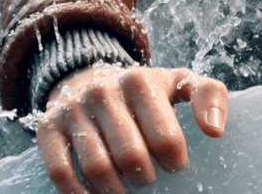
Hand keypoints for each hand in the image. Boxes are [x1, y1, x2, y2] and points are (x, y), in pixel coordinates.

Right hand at [36, 64, 227, 193]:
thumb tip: (213, 131)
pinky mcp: (48, 127)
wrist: (88, 78)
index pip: (166, 138)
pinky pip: (60, 172)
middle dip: (145, 178)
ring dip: (115, 190)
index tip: (173, 164)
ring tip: (125, 188)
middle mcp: (102, 91)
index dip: (174, 161)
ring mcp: (72, 109)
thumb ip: (210, 95)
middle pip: (131, 157)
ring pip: (96, 168)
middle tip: (149, 178)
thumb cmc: (145, 92)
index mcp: (139, 81)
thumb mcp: (180, 83)